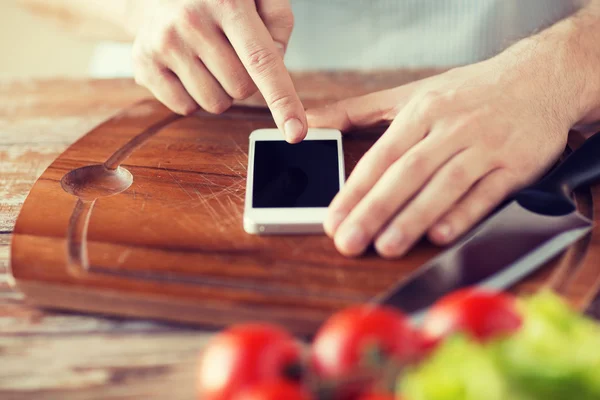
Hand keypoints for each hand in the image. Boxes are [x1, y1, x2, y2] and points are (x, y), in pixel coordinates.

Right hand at [129, 0, 305, 142]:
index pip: (262, 61)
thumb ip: (278, 22)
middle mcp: (192, 21)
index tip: (296, 133)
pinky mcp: (144, 65)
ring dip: (220, 90)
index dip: (283, 101)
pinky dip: (194, 96)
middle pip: (242, 90)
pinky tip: (186, 67)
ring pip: (216, 104)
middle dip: (245, 79)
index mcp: (227, 1)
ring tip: (206, 58)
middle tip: (229, 51)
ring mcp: (165, 44)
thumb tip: (276, 61)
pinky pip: (187, 108)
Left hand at [307, 61, 577, 257]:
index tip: (332, 220)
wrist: (539, 79)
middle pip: (407, 173)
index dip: (354, 190)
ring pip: (445, 185)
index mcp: (422, 112)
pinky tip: (440, 235)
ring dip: (414, 217)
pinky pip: (487, 193)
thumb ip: (356, 110)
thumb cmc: (466, 92)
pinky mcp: (514, 165)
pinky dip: (464, 214)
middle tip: (349, 241)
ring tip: (386, 245)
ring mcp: (484, 147)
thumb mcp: (409, 94)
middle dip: (375, 210)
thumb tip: (312, 121)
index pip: (381, 157)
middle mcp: (451, 129)